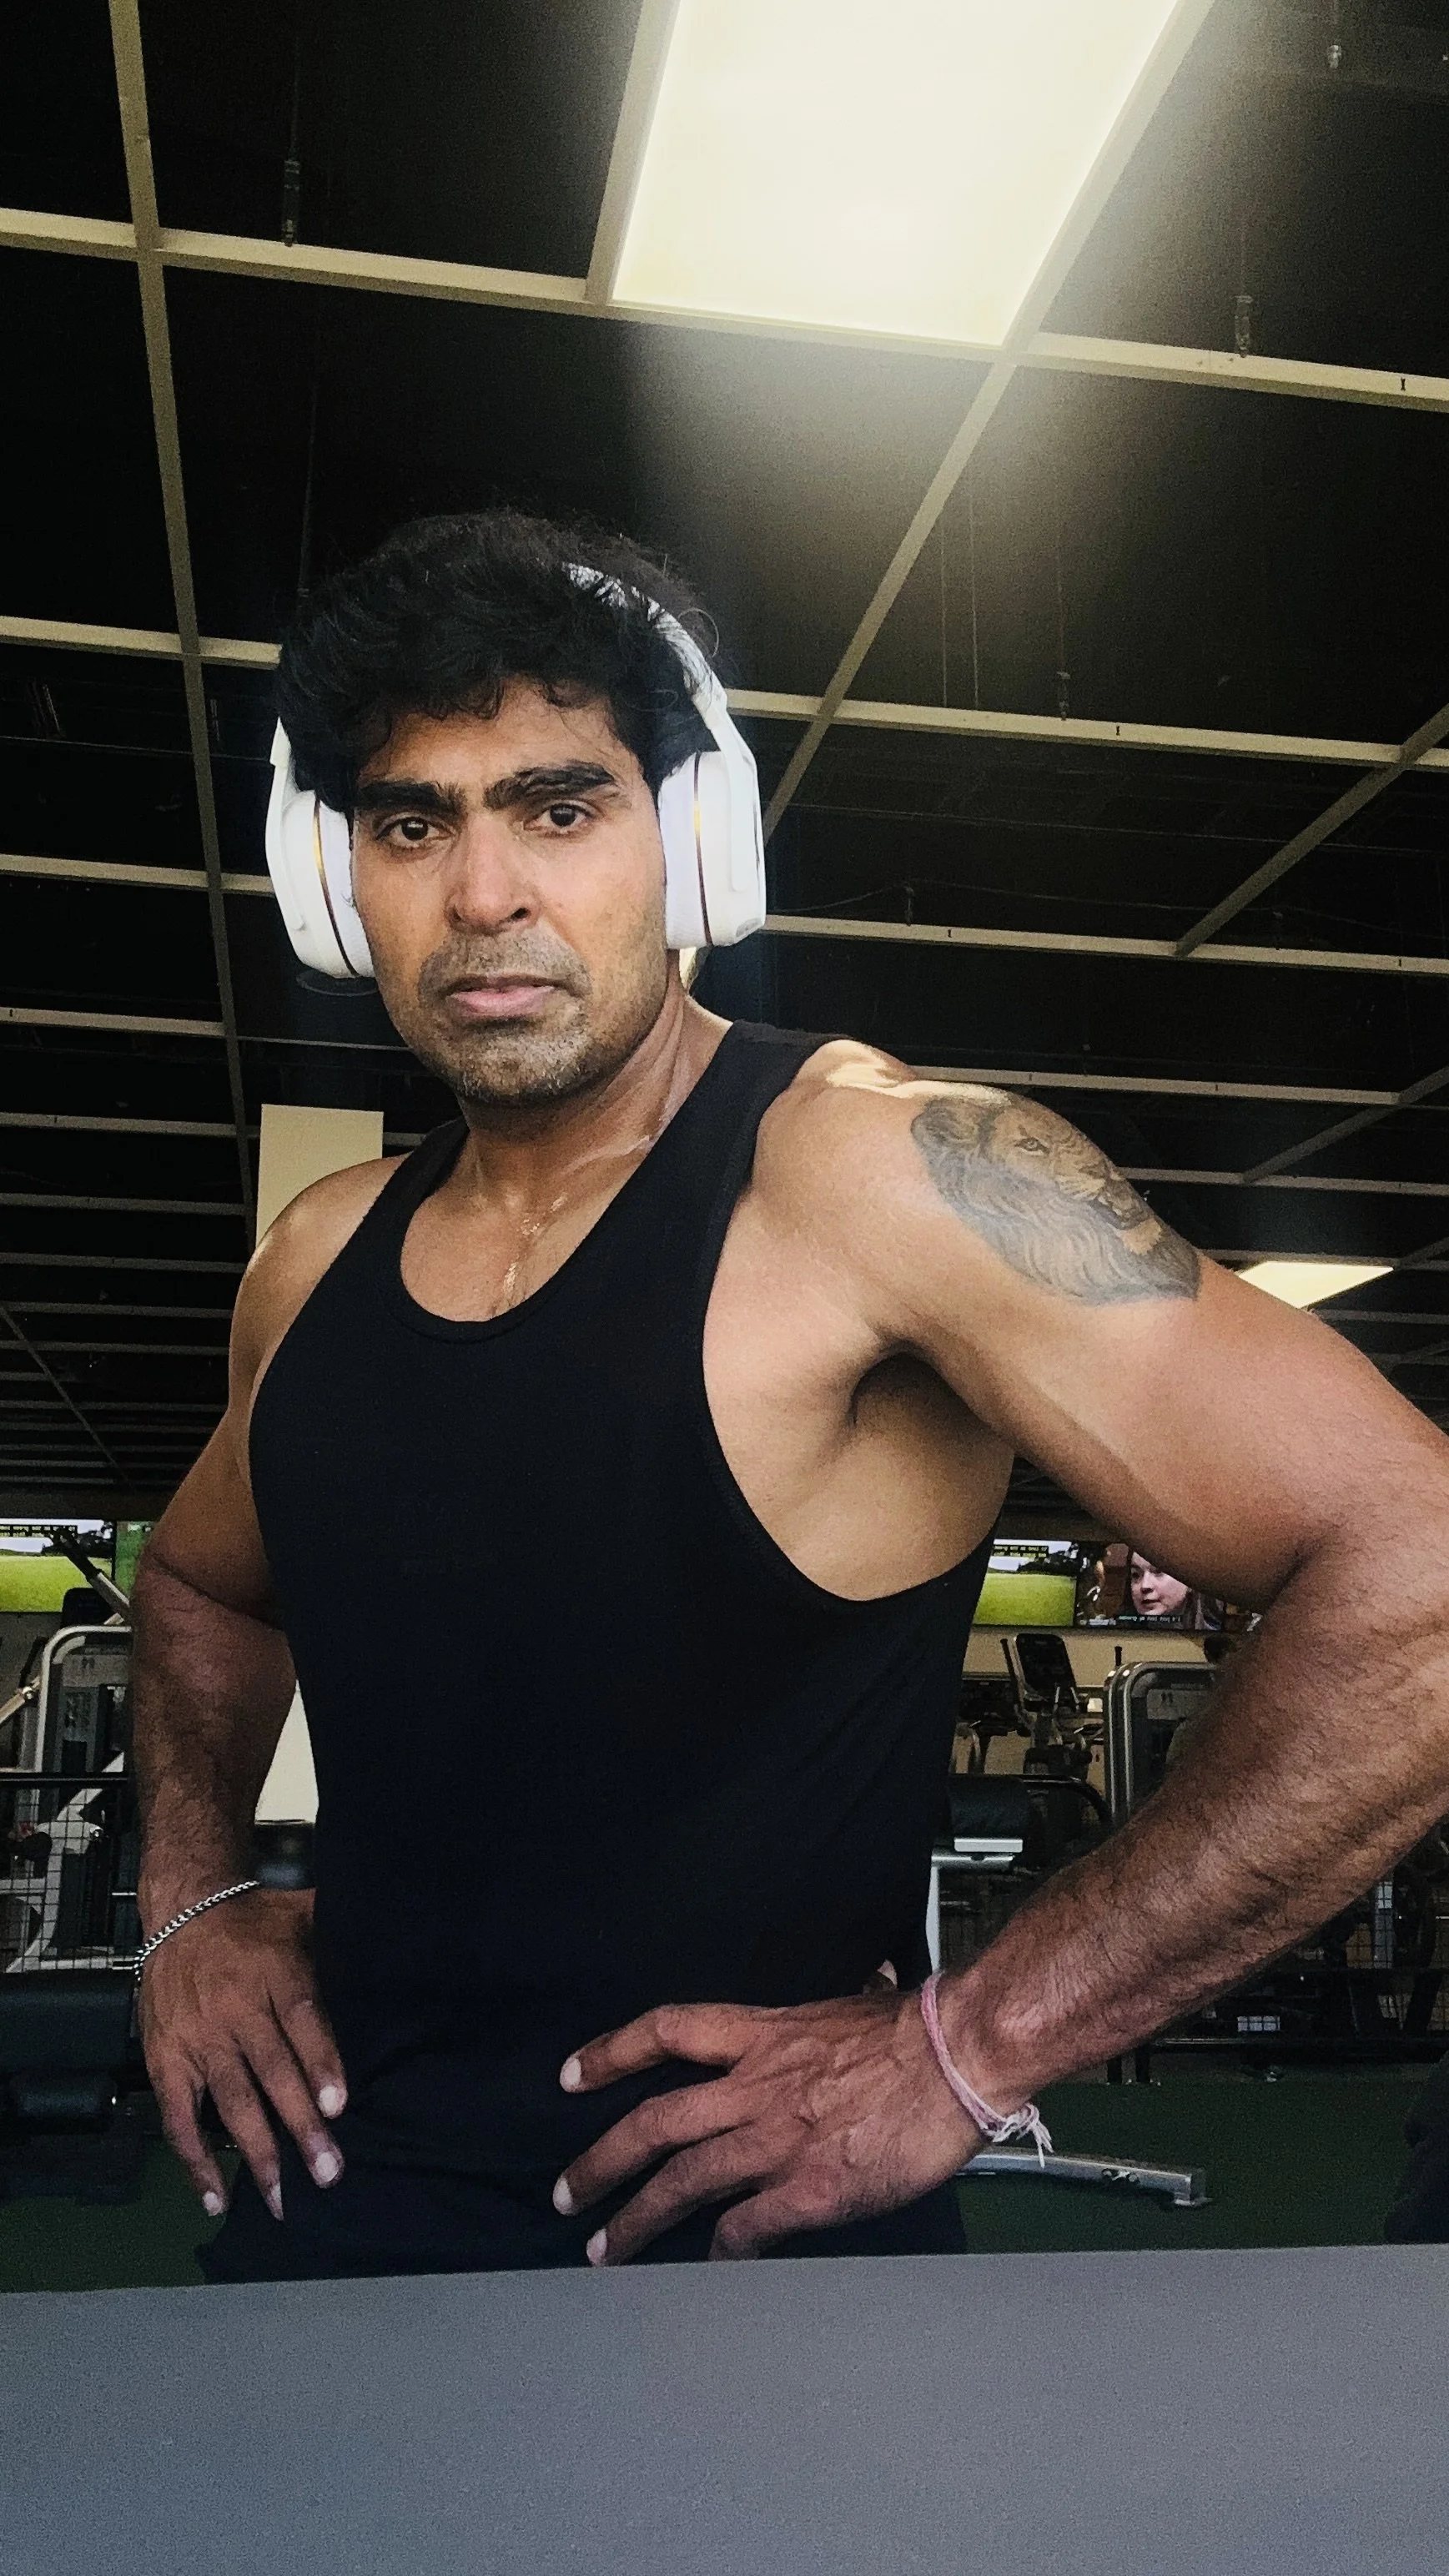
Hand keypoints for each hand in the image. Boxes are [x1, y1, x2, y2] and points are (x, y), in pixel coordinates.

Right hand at [137, 1888, 345, 2219]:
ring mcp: (199, 2040)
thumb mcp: (300, 1916)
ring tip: (283, 2197)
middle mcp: (235, 2010)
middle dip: (300, 2125)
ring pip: (232, 2101)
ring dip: (259, 2152)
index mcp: (274, 1973)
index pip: (300, 2019)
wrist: (180, 1912)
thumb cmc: (252, 1923)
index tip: (337, 2105)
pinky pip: (178, 2117)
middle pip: (271, 2072)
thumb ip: (341, 1934)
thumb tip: (399, 1940)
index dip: (319, 2063)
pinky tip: (217, 2197)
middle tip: (328, 2171)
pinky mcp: (166, 2062)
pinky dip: (195, 2160)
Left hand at [552, 1987, 979, 2262]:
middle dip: (601, 2162)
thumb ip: (827, 2018)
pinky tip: (706, 2269)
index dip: (611, 2053)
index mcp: (763, 2035)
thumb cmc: (916, 2026)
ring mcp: (777, 2142)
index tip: (571, 2075)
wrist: (959, 2054)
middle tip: (566, 2192)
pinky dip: (718, 2252)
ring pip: (684, 2182)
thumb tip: (862, 1987)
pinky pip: (746, 2229)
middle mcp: (755, 2088)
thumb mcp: (849, 2003)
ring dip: (637, 2220)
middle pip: (654, 2123)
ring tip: (604, 2251)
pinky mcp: (809, 2191)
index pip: (666, 2032)